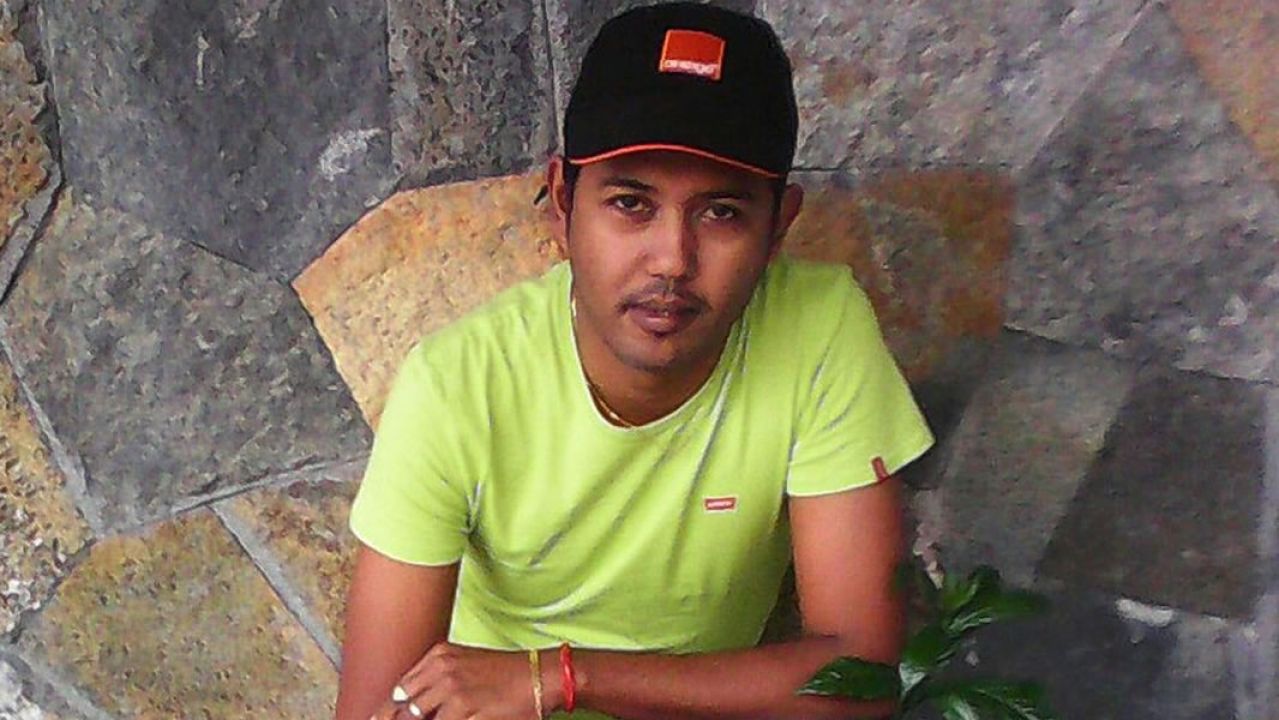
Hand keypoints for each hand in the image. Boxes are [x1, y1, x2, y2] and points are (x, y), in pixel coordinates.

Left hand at [371, 643, 558, 719]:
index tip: (376, 719)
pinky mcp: (466, 710)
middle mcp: (442, 670)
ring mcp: (453, 691)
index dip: (385, 712)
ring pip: (417, 719)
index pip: (398, 689)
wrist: (539, 676)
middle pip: (401, 708)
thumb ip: (435, 680)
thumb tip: (404, 705)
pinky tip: (454, 719)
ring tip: (446, 715)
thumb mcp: (464, 664)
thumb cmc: (505, 674)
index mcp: (439, 656)